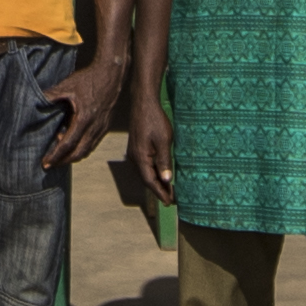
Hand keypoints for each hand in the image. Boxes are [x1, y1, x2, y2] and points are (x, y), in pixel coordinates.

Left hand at [44, 52, 127, 170]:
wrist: (112, 73)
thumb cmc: (89, 78)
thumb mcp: (68, 85)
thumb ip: (51, 95)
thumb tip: (34, 101)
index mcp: (84, 118)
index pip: (68, 144)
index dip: (56, 156)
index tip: (45, 163)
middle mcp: (95, 127)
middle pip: (79, 153)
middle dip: (63, 161)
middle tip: (50, 164)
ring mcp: (102, 128)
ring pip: (87, 150)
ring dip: (73, 157)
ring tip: (59, 157)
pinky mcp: (106, 126)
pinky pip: (93, 144)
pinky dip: (82, 149)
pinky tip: (73, 145)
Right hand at [126, 89, 176, 203]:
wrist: (143, 103)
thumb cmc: (155, 120)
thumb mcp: (164, 141)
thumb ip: (165, 161)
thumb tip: (167, 180)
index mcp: (140, 158)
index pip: (150, 182)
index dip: (160, 193)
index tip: (169, 202)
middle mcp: (134, 158)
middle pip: (146, 179)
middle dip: (159, 190)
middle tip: (171, 199)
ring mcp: (133, 153)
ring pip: (145, 173)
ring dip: (156, 182)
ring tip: (168, 189)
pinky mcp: (136, 148)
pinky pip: (144, 165)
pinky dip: (153, 172)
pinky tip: (161, 173)